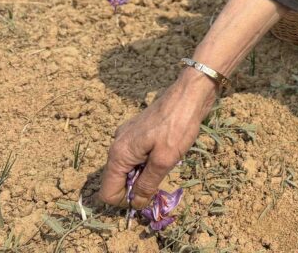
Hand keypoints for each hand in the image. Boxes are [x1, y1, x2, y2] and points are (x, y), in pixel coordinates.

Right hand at [97, 69, 217, 208]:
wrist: (189, 93)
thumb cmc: (178, 125)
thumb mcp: (164, 160)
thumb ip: (147, 184)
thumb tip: (135, 203)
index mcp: (119, 154)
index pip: (107, 192)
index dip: (126, 201)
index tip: (147, 196)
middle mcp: (117, 145)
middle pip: (117, 181)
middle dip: (136, 188)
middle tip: (160, 184)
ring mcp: (127, 136)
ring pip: (128, 168)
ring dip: (144, 175)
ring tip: (165, 166)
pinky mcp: (138, 131)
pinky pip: (136, 156)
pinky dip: (147, 162)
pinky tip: (165, 154)